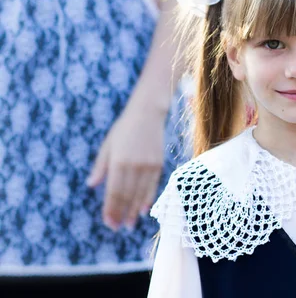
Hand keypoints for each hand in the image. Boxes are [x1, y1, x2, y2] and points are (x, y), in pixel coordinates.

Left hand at [87, 100, 166, 230]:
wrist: (148, 114)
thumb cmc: (124, 129)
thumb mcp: (107, 146)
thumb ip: (100, 167)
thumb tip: (91, 185)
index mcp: (118, 161)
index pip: (113, 191)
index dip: (110, 209)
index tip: (107, 222)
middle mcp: (134, 166)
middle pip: (127, 196)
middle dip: (120, 213)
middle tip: (116, 228)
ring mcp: (148, 165)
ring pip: (140, 194)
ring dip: (134, 211)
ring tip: (129, 225)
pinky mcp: (158, 164)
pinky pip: (152, 186)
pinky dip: (147, 199)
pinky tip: (143, 210)